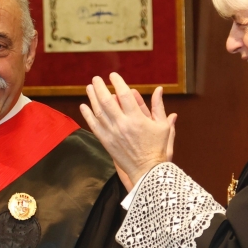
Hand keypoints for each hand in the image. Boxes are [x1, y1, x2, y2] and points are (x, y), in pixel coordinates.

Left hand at [80, 73, 176, 189]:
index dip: (117, 83)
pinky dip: (88, 115)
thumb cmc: (158, 149)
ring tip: (89, 88)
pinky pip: (94, 126)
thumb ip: (159, 106)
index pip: (124, 95)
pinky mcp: (106, 142)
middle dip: (100, 87)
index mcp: (137, 119)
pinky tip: (84, 106)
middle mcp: (122, 124)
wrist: (148, 171)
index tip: (113, 76)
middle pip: (107, 100)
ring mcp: (112, 133)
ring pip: (98, 112)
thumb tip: (159, 89)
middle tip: (96, 78)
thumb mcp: (163, 126)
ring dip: (92, 98)